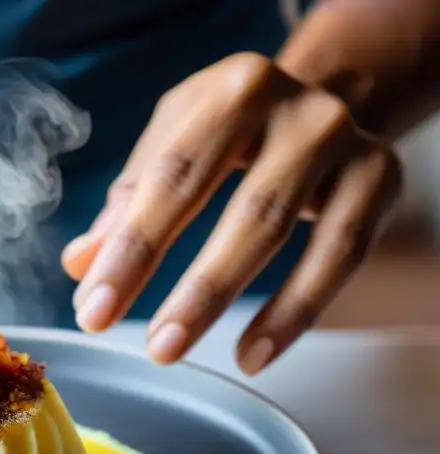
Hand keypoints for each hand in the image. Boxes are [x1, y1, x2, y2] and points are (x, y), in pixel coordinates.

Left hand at [61, 52, 401, 374]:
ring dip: (227, 302)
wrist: (329, 94)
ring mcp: (345, 143)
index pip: (170, 178)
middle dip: (187, 286)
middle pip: (237, 207)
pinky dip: (293, 313)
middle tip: (150, 346)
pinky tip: (252, 354)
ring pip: (283, 233)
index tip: (94, 310)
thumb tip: (81, 264)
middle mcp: (296, 110)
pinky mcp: (379, 180)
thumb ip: (130, 199)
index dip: (131, 250)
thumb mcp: (177, 140)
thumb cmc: (233, 128)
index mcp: (232, 90)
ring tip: (178, 351)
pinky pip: (339, 258)